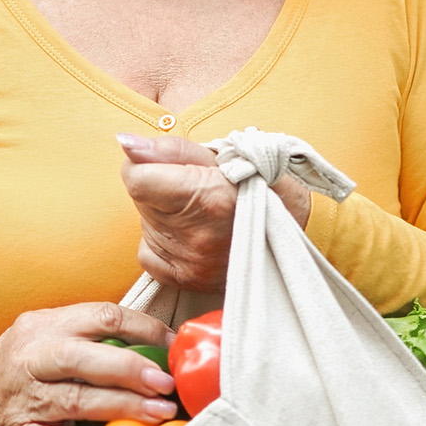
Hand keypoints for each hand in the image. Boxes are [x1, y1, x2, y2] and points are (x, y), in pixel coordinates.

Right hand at [0, 303, 176, 425]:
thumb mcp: (44, 337)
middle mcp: (31, 358)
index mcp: (44, 327)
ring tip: (157, 412)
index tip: (171, 345)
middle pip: (83, 358)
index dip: (142, 329)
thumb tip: (149, 344)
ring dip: (120, 406)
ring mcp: (24, 397)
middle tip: (165, 382)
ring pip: (74, 400)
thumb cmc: (19, 366)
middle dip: (129, 368)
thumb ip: (86, 336)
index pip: (100, 316)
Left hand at [118, 134, 310, 292]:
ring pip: (145, 224)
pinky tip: (191, 232)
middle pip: (141, 200)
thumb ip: (171, 150)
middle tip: (195, 187)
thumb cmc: (264, 185)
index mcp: (207, 197)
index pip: (136, 178)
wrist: (299, 233)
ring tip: (200, 211)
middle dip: (159, 187)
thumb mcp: (225, 154)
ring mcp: (191, 264)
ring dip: (164, 214)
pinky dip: (163, 240)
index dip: (146, 164)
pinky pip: (148, 253)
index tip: (168, 164)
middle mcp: (196, 236)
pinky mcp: (187, 281)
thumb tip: (126, 143)